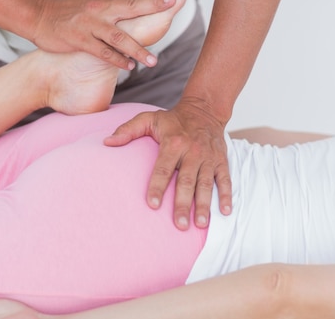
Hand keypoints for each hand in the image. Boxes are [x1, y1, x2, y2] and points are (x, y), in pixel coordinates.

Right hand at [32, 0, 174, 69]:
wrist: (38, 15)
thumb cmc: (68, 10)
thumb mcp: (93, 0)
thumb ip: (114, 1)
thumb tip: (138, 0)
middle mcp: (100, 8)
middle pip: (131, 6)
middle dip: (154, 5)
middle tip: (173, 4)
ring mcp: (90, 25)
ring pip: (118, 36)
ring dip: (137, 49)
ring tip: (153, 61)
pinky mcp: (79, 40)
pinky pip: (101, 52)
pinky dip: (116, 59)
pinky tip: (128, 66)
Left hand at [104, 99, 231, 229]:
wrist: (204, 109)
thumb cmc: (173, 119)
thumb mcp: (148, 119)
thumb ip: (127, 130)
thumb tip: (107, 143)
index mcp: (173, 143)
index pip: (163, 169)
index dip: (157, 187)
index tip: (151, 205)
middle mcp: (192, 152)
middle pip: (186, 181)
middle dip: (183, 204)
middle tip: (179, 225)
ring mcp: (208, 158)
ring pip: (206, 184)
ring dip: (205, 205)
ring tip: (200, 224)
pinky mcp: (221, 160)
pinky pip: (225, 179)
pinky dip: (227, 195)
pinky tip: (225, 212)